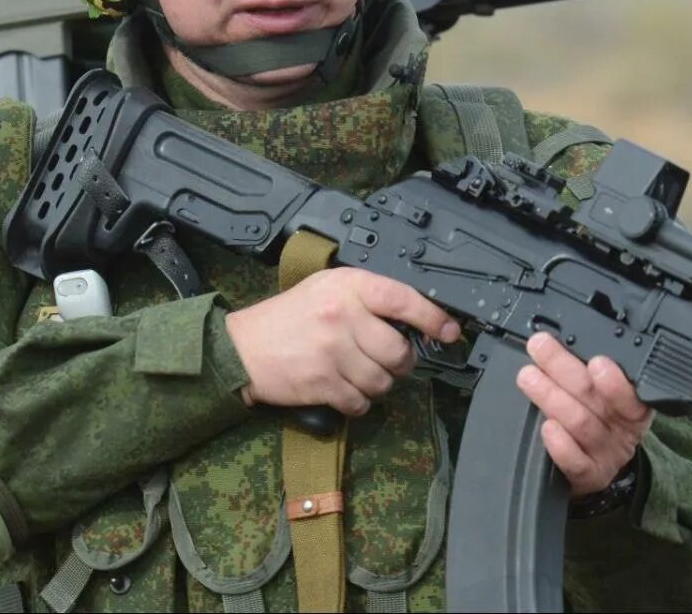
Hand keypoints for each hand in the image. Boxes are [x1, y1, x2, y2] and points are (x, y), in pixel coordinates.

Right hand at [224, 269, 460, 416]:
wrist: (241, 348)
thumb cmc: (286, 318)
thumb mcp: (325, 289)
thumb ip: (365, 297)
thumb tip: (411, 321)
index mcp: (347, 286)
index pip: (402, 299)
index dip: (433, 317)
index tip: (450, 331)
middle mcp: (342, 315)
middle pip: (398, 351)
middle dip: (399, 363)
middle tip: (386, 361)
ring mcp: (332, 350)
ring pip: (383, 381)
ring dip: (378, 385)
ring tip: (359, 376)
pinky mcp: (322, 382)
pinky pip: (360, 403)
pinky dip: (358, 404)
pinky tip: (344, 392)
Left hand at [516, 332, 651, 495]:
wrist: (593, 468)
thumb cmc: (595, 420)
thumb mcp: (600, 394)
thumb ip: (585, 371)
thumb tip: (552, 341)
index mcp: (631, 405)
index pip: (631, 393)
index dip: (615, 381)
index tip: (597, 362)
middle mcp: (622, 430)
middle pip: (595, 399)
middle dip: (564, 369)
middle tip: (540, 347)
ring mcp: (606, 454)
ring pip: (581, 424)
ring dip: (552, 397)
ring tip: (528, 377)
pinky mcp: (589, 475)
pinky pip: (576, 462)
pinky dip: (560, 444)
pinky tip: (547, 427)